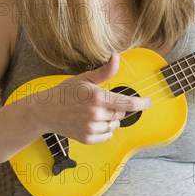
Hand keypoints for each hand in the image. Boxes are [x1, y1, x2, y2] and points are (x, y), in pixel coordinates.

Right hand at [31, 53, 151, 143]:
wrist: (45, 111)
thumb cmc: (65, 92)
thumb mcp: (84, 78)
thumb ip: (105, 71)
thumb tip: (116, 57)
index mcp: (97, 97)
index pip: (126, 103)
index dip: (141, 103)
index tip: (149, 102)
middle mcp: (95, 114)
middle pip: (121, 113)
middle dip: (116, 108)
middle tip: (100, 103)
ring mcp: (91, 128)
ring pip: (114, 125)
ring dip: (110, 119)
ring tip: (93, 113)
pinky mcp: (87, 138)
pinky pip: (107, 136)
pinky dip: (103, 130)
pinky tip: (90, 122)